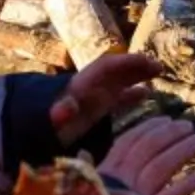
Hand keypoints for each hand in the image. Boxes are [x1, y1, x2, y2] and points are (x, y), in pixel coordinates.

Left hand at [49, 50, 164, 143]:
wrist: (36, 130)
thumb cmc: (46, 124)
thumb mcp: (52, 119)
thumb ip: (59, 113)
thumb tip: (64, 111)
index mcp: (82, 85)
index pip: (106, 67)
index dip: (126, 63)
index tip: (146, 63)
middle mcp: (91, 86)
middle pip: (115, 69)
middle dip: (135, 65)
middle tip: (158, 67)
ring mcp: (95, 96)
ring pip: (119, 80)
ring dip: (137, 75)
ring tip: (158, 73)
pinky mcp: (97, 108)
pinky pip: (118, 96)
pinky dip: (132, 93)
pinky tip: (147, 93)